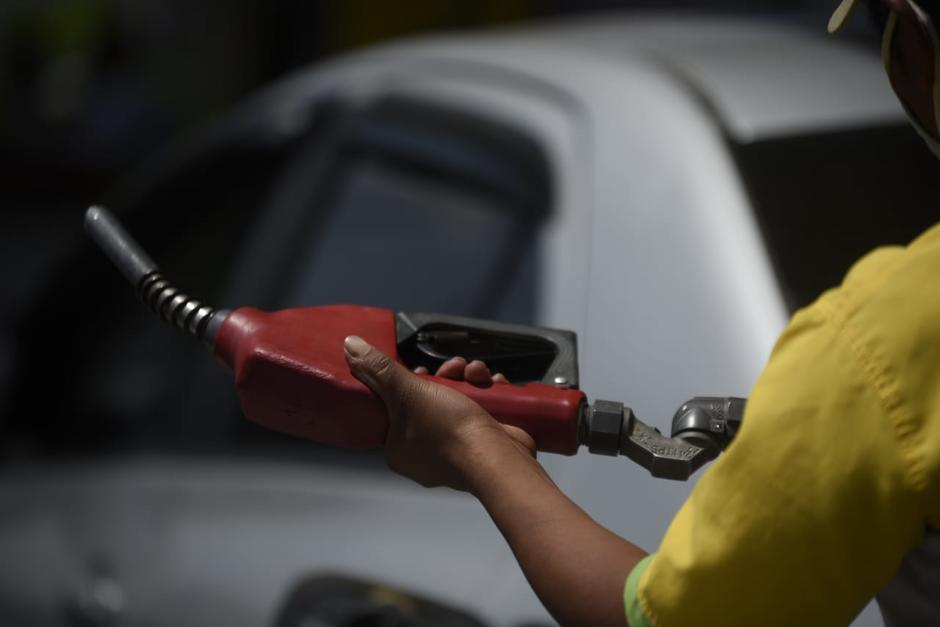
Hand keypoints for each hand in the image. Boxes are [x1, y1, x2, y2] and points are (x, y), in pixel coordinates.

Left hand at [343, 336, 534, 489]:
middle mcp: (424, 455)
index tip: (420, 370)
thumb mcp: (407, 392)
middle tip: (454, 368)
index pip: (394, 409)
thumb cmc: (447, 429)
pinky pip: (479, 413)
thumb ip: (380, 370)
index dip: (407, 383)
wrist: (498, 458)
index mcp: (398, 450)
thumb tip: (350, 346)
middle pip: (429, 402)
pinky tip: (493, 383)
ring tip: (476, 373)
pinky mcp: (482, 447)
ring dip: (468, 380)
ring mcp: (456, 452)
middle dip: (445, 377)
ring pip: (457, 403)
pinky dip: (486, 394)